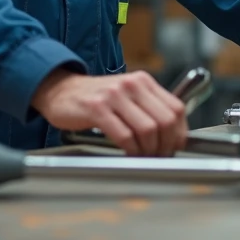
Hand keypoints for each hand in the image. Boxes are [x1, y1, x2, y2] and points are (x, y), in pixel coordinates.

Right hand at [31, 69, 187, 155]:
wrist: (60, 89)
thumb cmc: (95, 98)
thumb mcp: (126, 95)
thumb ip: (147, 109)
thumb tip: (171, 137)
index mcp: (143, 81)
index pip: (176, 108)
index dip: (179, 134)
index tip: (174, 148)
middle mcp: (131, 85)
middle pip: (165, 121)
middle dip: (166, 146)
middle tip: (159, 157)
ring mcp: (114, 95)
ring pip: (147, 129)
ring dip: (148, 151)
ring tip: (142, 157)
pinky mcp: (97, 108)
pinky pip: (124, 135)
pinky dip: (130, 150)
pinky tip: (127, 154)